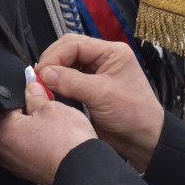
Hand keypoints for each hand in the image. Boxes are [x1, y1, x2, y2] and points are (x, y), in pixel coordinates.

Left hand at [0, 80, 96, 184]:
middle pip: (12, 123)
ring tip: (53, 126)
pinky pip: (30, 152)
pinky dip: (39, 145)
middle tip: (47, 108)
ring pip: (22, 138)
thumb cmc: (66, 142)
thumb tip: (31, 87)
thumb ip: (36, 95)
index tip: (35, 93)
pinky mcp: (29, 173)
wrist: (83, 171)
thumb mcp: (51, 107)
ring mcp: (17, 165)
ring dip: (34, 130)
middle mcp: (5, 151)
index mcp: (4, 132)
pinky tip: (54, 141)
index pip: (6, 105)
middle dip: (28, 113)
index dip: (23, 95)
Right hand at [36, 35, 163, 171]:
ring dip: (54, 73)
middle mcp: (104, 60)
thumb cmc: (136, 115)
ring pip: (67, 65)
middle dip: (52, 63)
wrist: (145, 141)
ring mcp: (97, 75)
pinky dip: (58, 84)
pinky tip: (52, 91)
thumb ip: (72, 82)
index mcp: (112, 53)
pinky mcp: (91, 89)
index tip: (41, 72)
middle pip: (68, 51)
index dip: (54, 56)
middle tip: (39, 78)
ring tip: (43, 85)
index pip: (75, 44)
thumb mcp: (102, 95)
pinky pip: (69, 80)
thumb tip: (46, 74)